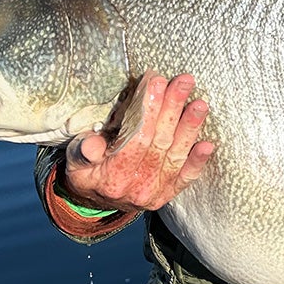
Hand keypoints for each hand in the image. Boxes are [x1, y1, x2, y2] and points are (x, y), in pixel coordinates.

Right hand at [62, 70, 213, 211]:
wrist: (96, 202)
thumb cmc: (87, 172)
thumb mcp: (75, 162)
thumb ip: (82, 151)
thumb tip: (91, 144)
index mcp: (112, 178)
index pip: (136, 138)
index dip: (148, 109)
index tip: (156, 81)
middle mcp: (137, 187)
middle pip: (160, 142)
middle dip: (172, 108)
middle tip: (183, 82)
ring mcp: (155, 192)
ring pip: (176, 155)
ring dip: (190, 128)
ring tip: (200, 103)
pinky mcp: (168, 194)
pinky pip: (186, 178)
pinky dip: (197, 161)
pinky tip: (208, 144)